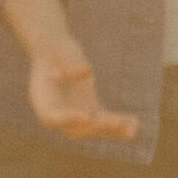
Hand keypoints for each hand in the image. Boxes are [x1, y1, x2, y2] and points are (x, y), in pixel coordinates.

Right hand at [24, 40, 138, 143]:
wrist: (56, 50)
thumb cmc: (54, 47)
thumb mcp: (58, 48)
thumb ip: (69, 60)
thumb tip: (85, 72)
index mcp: (42, 100)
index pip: (53, 117)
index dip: (69, 119)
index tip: (88, 116)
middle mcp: (57, 113)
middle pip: (76, 129)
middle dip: (98, 127)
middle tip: (117, 122)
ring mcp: (74, 114)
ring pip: (93, 129)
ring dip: (113, 131)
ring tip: (133, 130)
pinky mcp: (89, 110)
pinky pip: (104, 121)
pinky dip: (118, 123)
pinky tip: (135, 122)